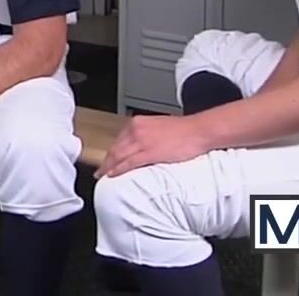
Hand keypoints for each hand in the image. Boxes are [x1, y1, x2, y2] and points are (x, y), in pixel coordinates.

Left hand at [94, 114, 212, 178]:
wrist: (198, 130)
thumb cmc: (184, 130)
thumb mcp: (158, 126)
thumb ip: (146, 133)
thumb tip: (141, 143)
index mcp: (138, 123)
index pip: (119, 139)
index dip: (111, 151)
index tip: (107, 159)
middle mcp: (136, 130)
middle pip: (115, 148)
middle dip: (106, 161)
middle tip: (100, 170)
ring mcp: (141, 141)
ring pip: (118, 156)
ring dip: (108, 167)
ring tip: (103, 175)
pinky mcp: (149, 152)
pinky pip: (128, 163)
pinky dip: (118, 169)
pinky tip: (113, 174)